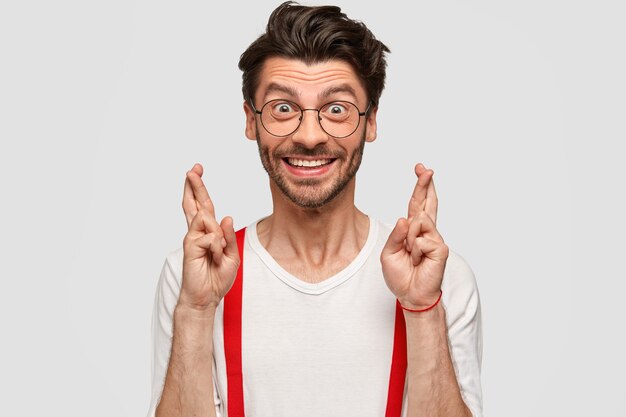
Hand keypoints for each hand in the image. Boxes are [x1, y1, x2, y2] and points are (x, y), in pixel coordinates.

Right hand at [179, 163, 239, 310]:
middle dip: (194, 185)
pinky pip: (210, 237)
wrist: (206, 297)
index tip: (197, 171)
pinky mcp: (190, 247)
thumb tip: (226, 217)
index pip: (203, 206)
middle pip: (195, 204)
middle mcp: (198, 232)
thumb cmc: (217, 277)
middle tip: (193, 169)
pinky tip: (213, 258)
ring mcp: (192, 238)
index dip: (199, 189)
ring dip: (218, 237)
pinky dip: (216, 248)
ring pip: (206, 219)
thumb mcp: (232, 256)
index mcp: (208, 232)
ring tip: (217, 255)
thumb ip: (229, 237)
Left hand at [381, 163, 448, 309]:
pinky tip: (418, 261)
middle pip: (427, 203)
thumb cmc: (401, 275)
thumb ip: (396, 235)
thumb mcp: (389, 253)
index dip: (420, 187)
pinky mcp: (440, 248)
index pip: (417, 204)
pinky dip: (414, 251)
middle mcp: (427, 231)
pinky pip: (421, 240)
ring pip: (419, 222)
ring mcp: (435, 239)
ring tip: (411, 256)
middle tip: (426, 169)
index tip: (421, 169)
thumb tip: (406, 218)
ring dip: (409, 240)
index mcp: (414, 230)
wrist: (410, 295)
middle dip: (425, 184)